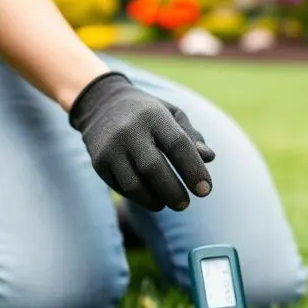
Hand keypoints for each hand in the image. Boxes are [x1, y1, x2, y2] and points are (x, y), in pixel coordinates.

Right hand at [69, 71, 214, 211]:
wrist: (101, 103)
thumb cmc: (148, 113)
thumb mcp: (172, 114)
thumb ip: (192, 136)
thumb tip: (208, 158)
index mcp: (154, 115)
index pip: (178, 145)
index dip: (194, 170)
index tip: (205, 191)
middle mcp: (129, 130)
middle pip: (153, 169)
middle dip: (173, 192)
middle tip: (184, 204)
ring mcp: (111, 148)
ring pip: (134, 185)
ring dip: (154, 200)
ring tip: (166, 203)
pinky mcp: (98, 163)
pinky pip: (121, 188)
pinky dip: (138, 198)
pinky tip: (148, 196)